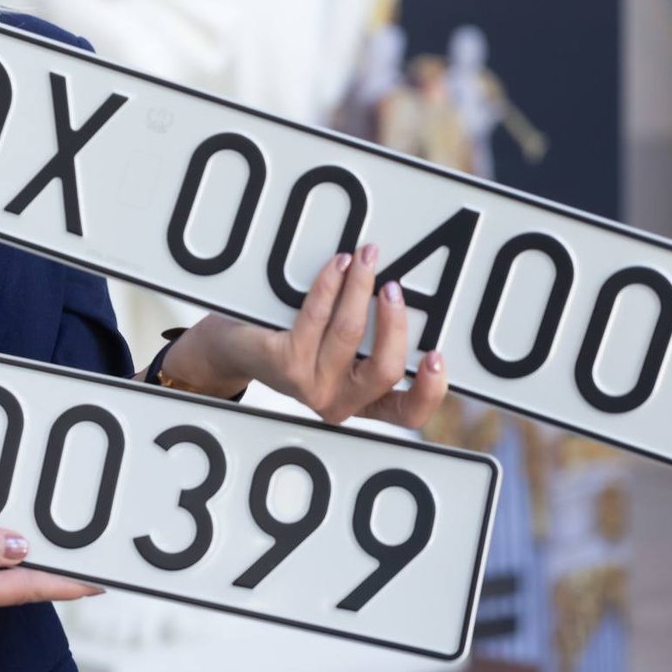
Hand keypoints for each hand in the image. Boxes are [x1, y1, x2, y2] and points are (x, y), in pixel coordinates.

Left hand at [169, 245, 448, 426]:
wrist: (233, 345)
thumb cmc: (293, 338)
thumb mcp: (338, 345)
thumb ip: (370, 335)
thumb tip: (403, 291)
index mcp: (361, 401)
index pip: (406, 412)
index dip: (429, 389)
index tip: (437, 356)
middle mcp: (337, 402)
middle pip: (383, 369)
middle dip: (394, 322)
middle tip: (393, 287)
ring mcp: (309, 386)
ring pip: (349, 334)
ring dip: (360, 288)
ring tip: (365, 259)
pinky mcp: (284, 363)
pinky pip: (316, 317)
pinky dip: (330, 285)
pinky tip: (336, 265)